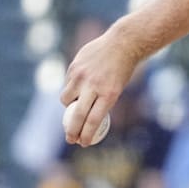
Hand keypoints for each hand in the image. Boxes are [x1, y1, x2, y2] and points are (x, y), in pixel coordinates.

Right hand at [59, 29, 140, 145]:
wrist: (122, 44)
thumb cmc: (122, 70)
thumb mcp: (117, 88)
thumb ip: (100, 102)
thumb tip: (85, 120)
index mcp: (109, 93)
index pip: (94, 120)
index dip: (87, 134)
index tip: (83, 143)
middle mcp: (94, 86)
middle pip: (78, 115)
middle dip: (72, 131)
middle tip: (70, 139)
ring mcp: (81, 76)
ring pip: (66, 99)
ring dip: (68, 107)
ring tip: (75, 107)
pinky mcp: (73, 68)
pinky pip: (67, 84)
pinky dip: (71, 89)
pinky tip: (79, 84)